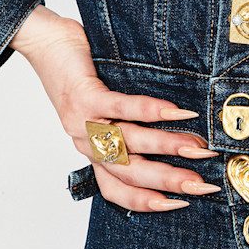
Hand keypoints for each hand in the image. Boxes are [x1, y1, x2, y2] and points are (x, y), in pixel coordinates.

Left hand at [10, 7, 220, 211]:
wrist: (47, 44)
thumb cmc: (84, 75)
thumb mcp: (107, 109)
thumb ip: (134, 125)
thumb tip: (183, 131)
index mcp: (93, 153)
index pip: (117, 190)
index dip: (148, 202)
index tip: (182, 204)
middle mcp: (88, 144)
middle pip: (130, 173)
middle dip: (170, 182)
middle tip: (202, 186)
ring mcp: (84, 122)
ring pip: (130, 143)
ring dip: (168, 147)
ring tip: (198, 148)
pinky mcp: (85, 96)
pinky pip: (121, 108)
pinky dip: (151, 112)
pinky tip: (176, 112)